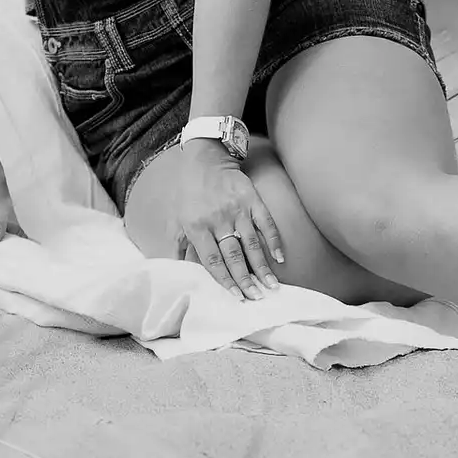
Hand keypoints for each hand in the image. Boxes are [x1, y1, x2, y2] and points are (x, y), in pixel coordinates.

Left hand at [169, 139, 284, 299]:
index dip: (224, 279)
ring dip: (262, 266)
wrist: (205, 159)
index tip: (235, 296)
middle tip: (256, 297)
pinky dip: (274, 240)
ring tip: (271, 286)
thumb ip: (179, 246)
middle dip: (245, 279)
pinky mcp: (253, 199)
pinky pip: (266, 223)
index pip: (212, 260)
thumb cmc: (189, 193)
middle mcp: (218, 219)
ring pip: (252, 243)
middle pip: (233, 255)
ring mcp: (237, 209)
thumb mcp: (177, 218)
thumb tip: (178, 273)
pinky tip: (280, 257)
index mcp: (197, 227)